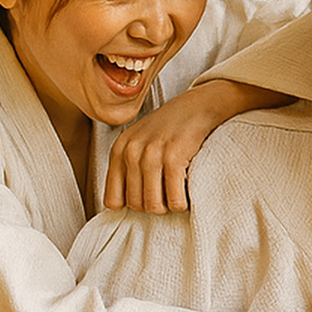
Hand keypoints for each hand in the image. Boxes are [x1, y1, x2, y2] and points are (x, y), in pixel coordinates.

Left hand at [105, 79, 288, 212]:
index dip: (132, 204)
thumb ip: (128, 166)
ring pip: (154, 206)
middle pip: (136, 205)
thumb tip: (126, 204)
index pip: (113, 200)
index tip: (148, 197)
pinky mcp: (174, 158)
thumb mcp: (140, 142)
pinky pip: (175, 200)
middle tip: (168, 194)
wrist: (198, 106)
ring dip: (169, 206)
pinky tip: (188, 190)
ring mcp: (152, 155)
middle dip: (154, 205)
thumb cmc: (171, 128)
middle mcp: (131, 152)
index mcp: (119, 150)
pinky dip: (183, 202)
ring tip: (178, 193)